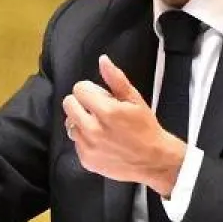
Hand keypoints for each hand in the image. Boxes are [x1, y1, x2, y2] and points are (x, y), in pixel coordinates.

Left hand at [62, 55, 185, 195]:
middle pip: (68, 104)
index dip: (89, 90)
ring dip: (81, 122)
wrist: (154, 160)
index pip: (79, 89)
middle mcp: (94, 130)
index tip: (98, 95)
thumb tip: (103, 60)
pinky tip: (100, 140)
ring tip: (99, 126)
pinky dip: (84, 139)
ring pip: (70, 124)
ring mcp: (88, 146)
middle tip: (96, 109)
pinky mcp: (86, 160)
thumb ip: (116, 79)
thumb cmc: (146, 128)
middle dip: (81, 103)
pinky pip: (75, 142)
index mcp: (107, 111)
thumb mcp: (135, 100)